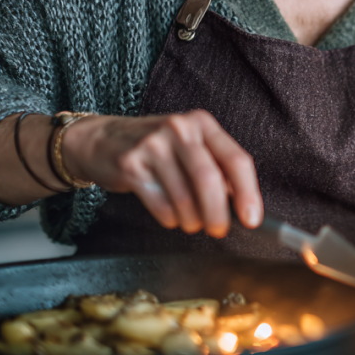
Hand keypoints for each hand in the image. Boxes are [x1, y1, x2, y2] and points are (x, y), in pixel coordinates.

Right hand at [62, 110, 262, 238]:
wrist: (102, 139)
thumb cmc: (157, 148)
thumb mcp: (190, 145)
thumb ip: (217, 168)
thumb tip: (242, 204)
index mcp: (202, 123)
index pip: (236, 159)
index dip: (248, 192)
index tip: (252, 218)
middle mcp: (180, 129)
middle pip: (210, 179)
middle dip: (218, 213)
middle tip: (220, 230)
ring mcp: (153, 145)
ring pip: (184, 197)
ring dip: (192, 220)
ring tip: (191, 222)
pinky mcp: (131, 164)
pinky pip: (161, 205)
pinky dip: (171, 218)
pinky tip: (170, 214)